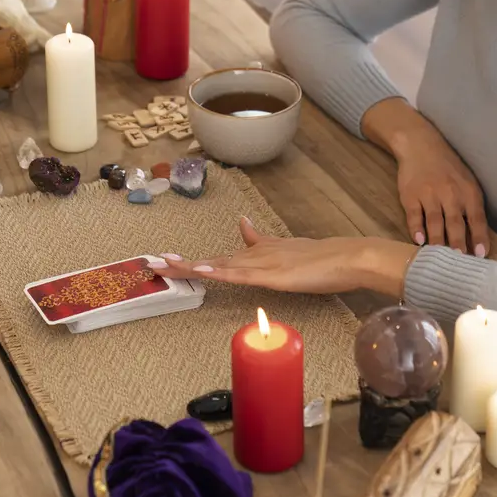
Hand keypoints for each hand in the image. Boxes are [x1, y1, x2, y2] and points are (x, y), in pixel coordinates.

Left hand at [154, 217, 414, 296]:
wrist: (346, 256)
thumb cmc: (319, 259)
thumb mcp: (285, 250)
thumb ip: (261, 240)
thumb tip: (242, 222)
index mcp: (255, 254)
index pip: (217, 259)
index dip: (191, 260)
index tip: (166, 259)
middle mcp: (253, 256)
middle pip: (209, 261)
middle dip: (180, 263)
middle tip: (151, 262)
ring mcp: (260, 264)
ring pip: (218, 266)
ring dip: (190, 266)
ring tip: (163, 264)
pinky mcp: (271, 273)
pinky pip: (239, 273)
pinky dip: (218, 270)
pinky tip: (199, 267)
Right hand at [394, 132, 488, 256]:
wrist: (421, 147)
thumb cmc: (449, 169)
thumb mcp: (467, 183)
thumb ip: (471, 208)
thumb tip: (476, 239)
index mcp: (468, 192)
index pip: (476, 219)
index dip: (479, 238)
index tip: (481, 256)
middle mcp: (450, 194)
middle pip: (455, 224)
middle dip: (458, 245)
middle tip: (459, 263)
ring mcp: (429, 195)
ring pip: (434, 222)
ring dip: (437, 241)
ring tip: (439, 258)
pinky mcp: (410, 196)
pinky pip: (414, 215)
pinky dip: (416, 229)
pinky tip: (418, 241)